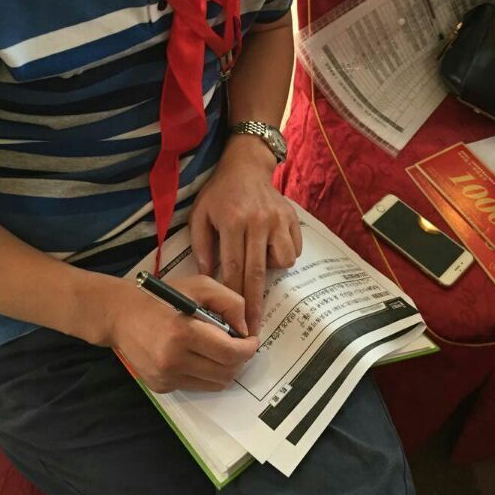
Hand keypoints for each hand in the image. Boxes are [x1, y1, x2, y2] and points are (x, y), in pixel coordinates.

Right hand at [106, 274, 257, 392]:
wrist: (119, 315)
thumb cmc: (161, 297)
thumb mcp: (199, 286)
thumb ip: (229, 302)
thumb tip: (245, 329)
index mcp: (182, 333)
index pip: (230, 353)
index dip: (248, 348)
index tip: (251, 340)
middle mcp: (173, 361)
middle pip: (226, 372)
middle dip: (240, 359)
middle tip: (239, 344)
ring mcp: (166, 377)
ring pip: (215, 384)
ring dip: (225, 369)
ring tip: (221, 350)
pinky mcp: (161, 387)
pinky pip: (197, 386)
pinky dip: (206, 373)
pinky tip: (199, 356)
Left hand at [189, 135, 302, 332]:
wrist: (246, 166)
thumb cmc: (219, 193)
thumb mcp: (200, 215)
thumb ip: (201, 246)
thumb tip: (207, 277)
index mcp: (233, 221)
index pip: (233, 268)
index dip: (233, 298)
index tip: (233, 320)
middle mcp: (258, 221)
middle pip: (257, 272)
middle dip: (255, 304)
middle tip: (252, 329)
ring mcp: (278, 220)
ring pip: (281, 261)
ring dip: (270, 271)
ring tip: (258, 262)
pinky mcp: (293, 218)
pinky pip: (294, 250)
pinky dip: (283, 255)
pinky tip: (269, 247)